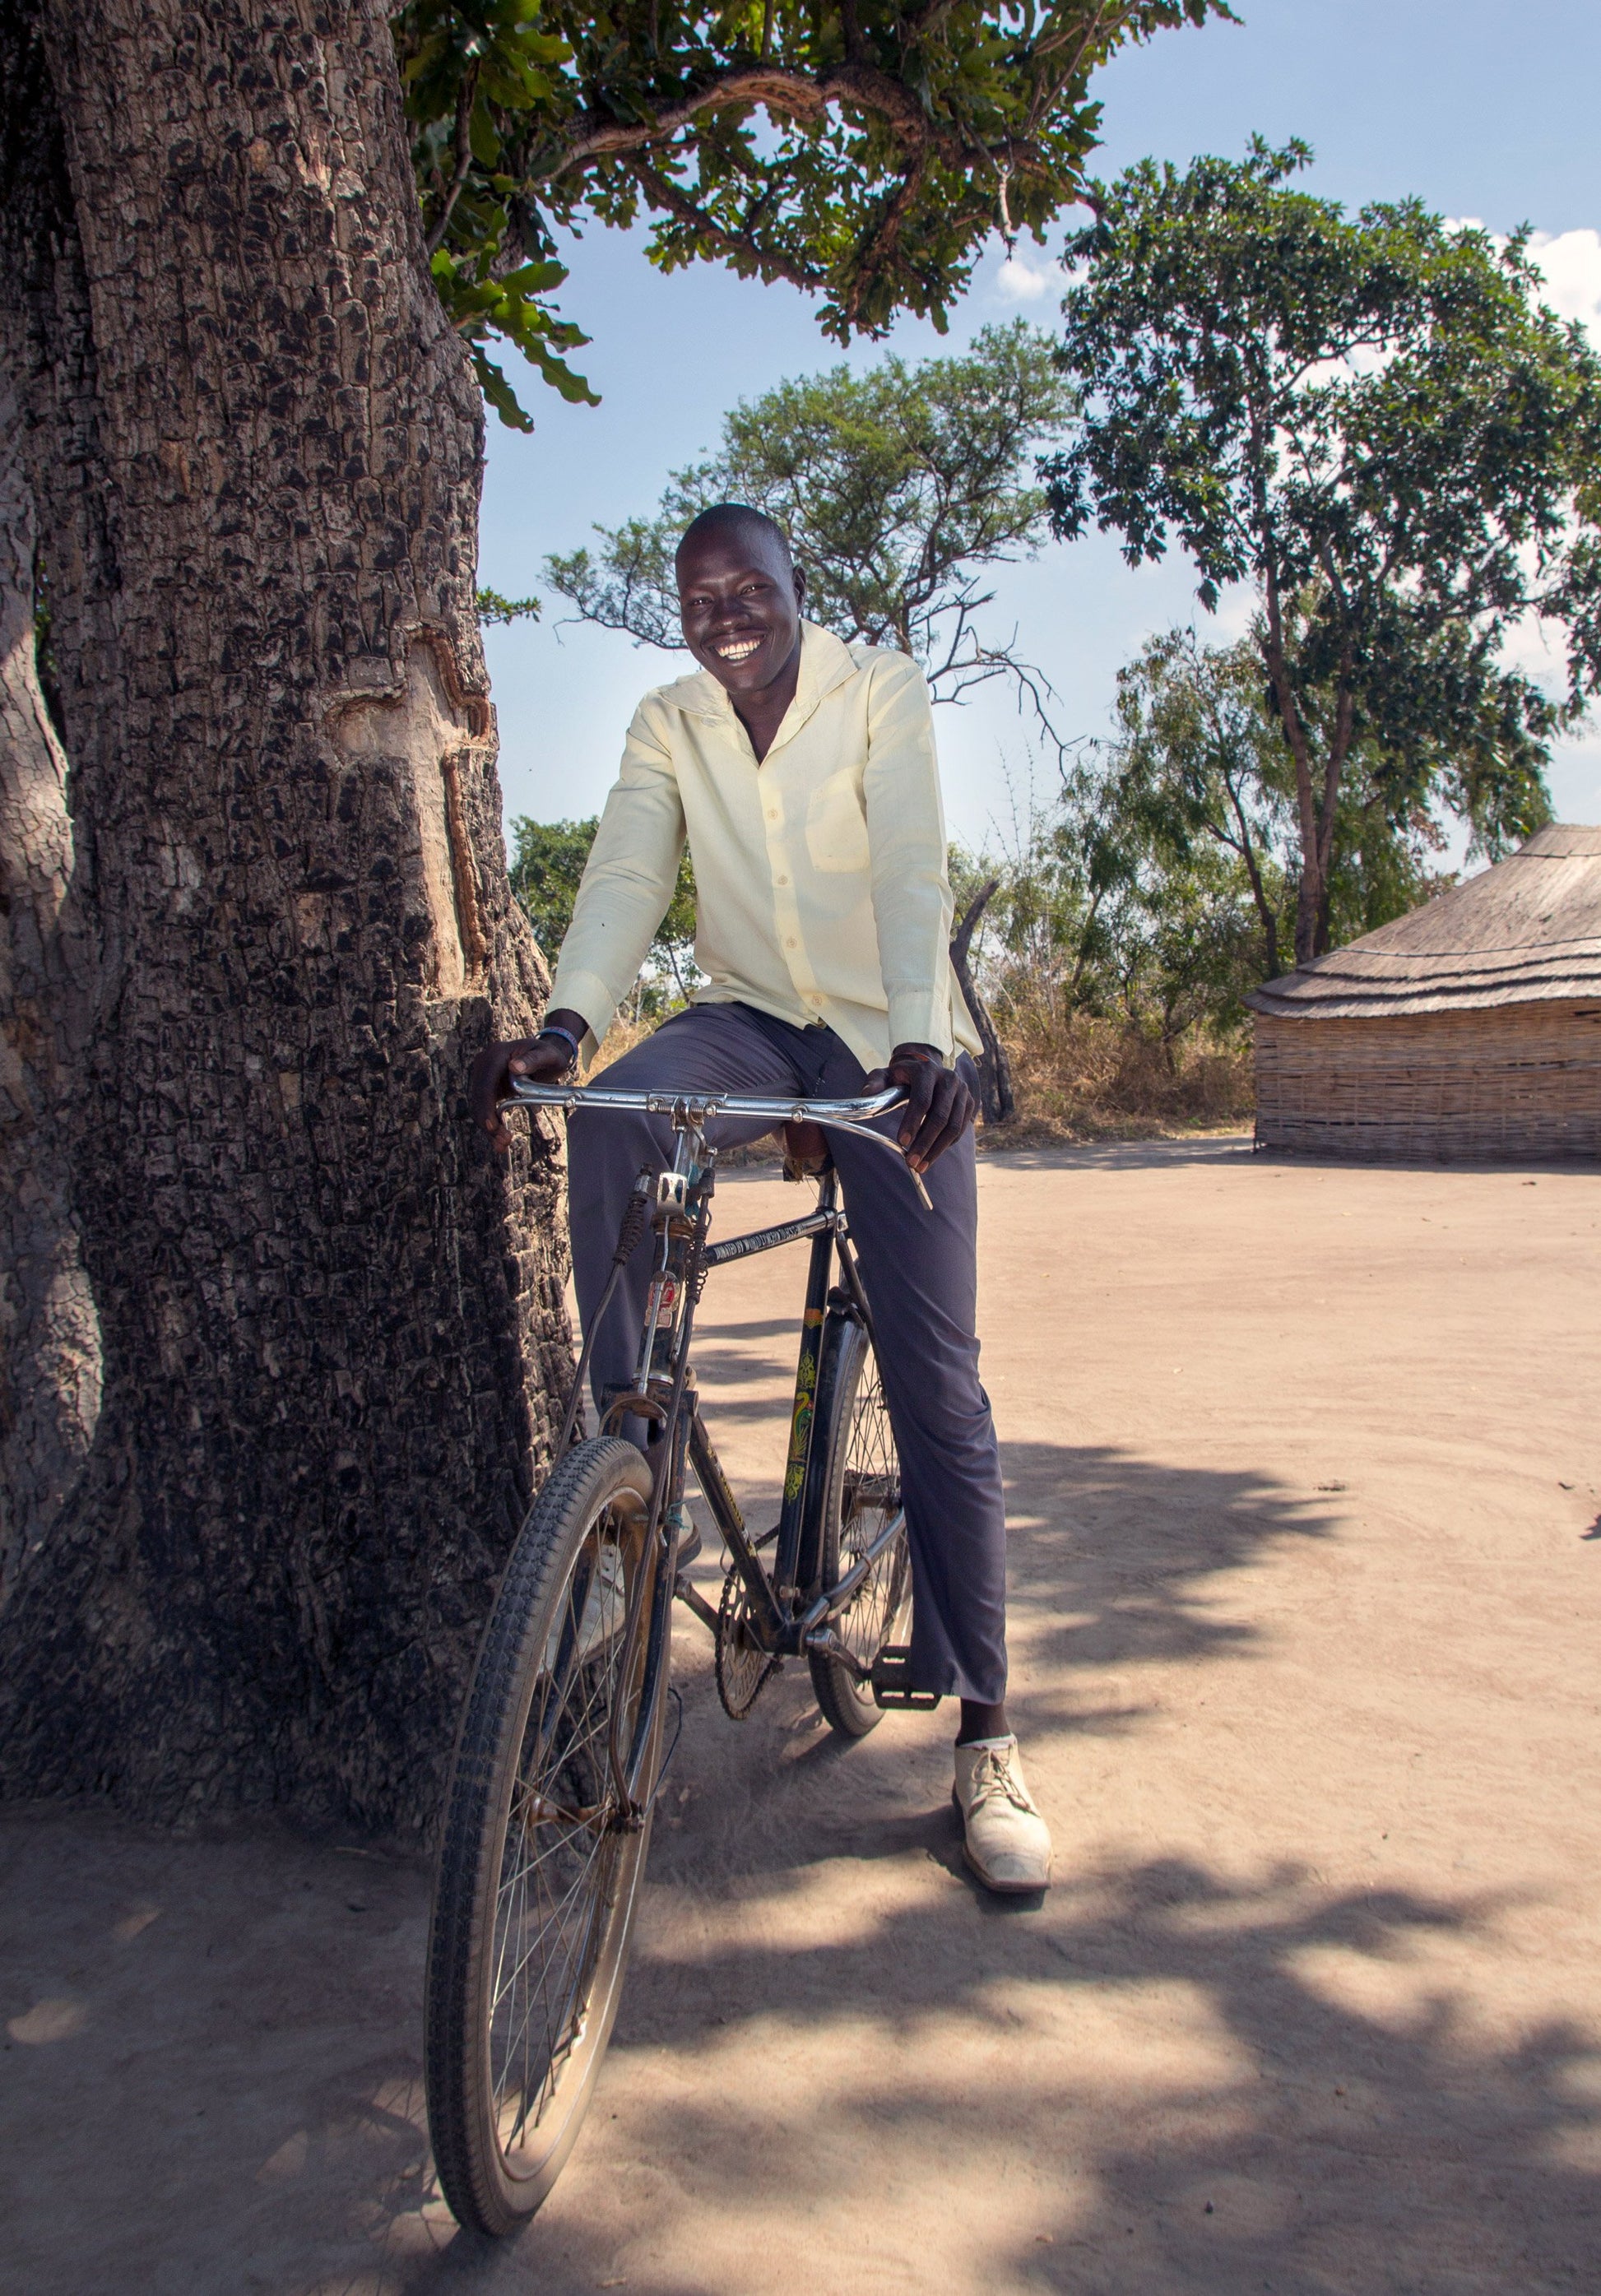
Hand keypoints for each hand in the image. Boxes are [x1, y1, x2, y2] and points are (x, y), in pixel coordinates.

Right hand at [469, 1008, 586, 1150]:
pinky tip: (499, 1140)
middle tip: (503, 1142)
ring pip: (479, 1107)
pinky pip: (485, 1109)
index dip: (486, 1106)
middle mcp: (485, 1064)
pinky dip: (491, 1125)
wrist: (545, 1056)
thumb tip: (514, 1067)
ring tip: (502, 1146)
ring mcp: (484, 1076)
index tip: (492, 1126)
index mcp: (496, 1055)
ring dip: (488, 1128)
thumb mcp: (548, 1055)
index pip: (485, 1083)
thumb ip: (533, 1060)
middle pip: (479, 1098)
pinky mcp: (488, 1088)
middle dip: (488, 1123)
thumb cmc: (549, 1054)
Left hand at [861, 1043, 976, 1174]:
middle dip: (925, 1143)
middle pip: (940, 1117)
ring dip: (936, 1150)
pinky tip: (931, 1155)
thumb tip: (867, 1093)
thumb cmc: (902, 1077)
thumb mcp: (885, 1075)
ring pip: (953, 1127)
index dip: (912, 1123)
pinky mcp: (970, 1102)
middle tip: (911, 1162)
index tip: (901, 1142)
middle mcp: (949, 1078)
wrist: (927, 1071)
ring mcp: (962, 1091)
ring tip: (921, 1166)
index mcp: (926, 1070)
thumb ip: (875, 1082)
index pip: (922, 1100)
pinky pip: (960, 1130)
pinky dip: (946, 1145)